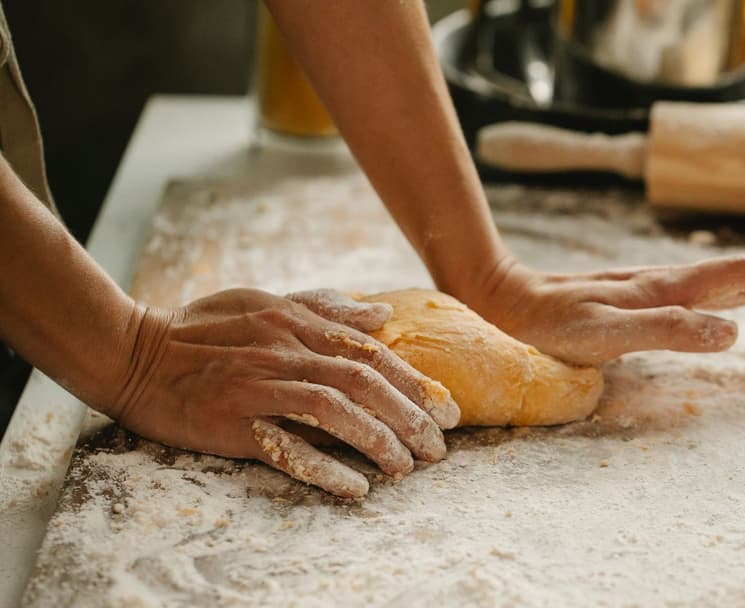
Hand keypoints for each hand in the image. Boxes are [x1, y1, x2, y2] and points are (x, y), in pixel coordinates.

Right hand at [105, 288, 459, 498]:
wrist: (131, 352)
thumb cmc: (200, 328)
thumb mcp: (263, 301)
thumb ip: (323, 308)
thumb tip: (379, 315)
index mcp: (296, 324)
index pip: (371, 353)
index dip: (415, 383)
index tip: (446, 409)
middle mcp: (284, 352)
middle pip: (364, 383)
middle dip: (410, 417)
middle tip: (439, 448)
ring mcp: (259, 388)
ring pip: (335, 412)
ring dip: (379, 441)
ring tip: (407, 468)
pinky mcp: (233, 423)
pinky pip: (287, 447)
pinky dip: (326, 467)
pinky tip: (356, 486)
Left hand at [467, 256, 744, 365]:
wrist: (511, 298)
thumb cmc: (551, 325)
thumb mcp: (605, 335)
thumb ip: (667, 331)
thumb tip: (735, 331)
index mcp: (671, 287)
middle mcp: (674, 280)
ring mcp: (663, 286)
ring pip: (736, 279)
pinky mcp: (650, 296)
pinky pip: (713, 290)